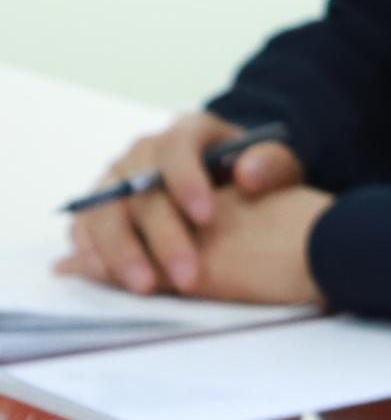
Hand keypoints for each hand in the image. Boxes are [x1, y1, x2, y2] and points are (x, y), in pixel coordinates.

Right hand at [59, 113, 304, 296]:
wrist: (231, 185)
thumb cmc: (255, 176)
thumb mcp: (276, 167)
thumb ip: (271, 165)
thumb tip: (248, 174)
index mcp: (188, 132)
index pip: (178, 149)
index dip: (187, 181)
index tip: (207, 217)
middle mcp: (145, 152)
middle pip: (140, 190)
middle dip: (163, 236)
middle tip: (187, 275)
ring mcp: (117, 179)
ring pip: (105, 212)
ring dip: (123, 252)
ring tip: (147, 287)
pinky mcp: (99, 207)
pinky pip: (86, 230)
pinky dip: (94, 254)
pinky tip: (113, 280)